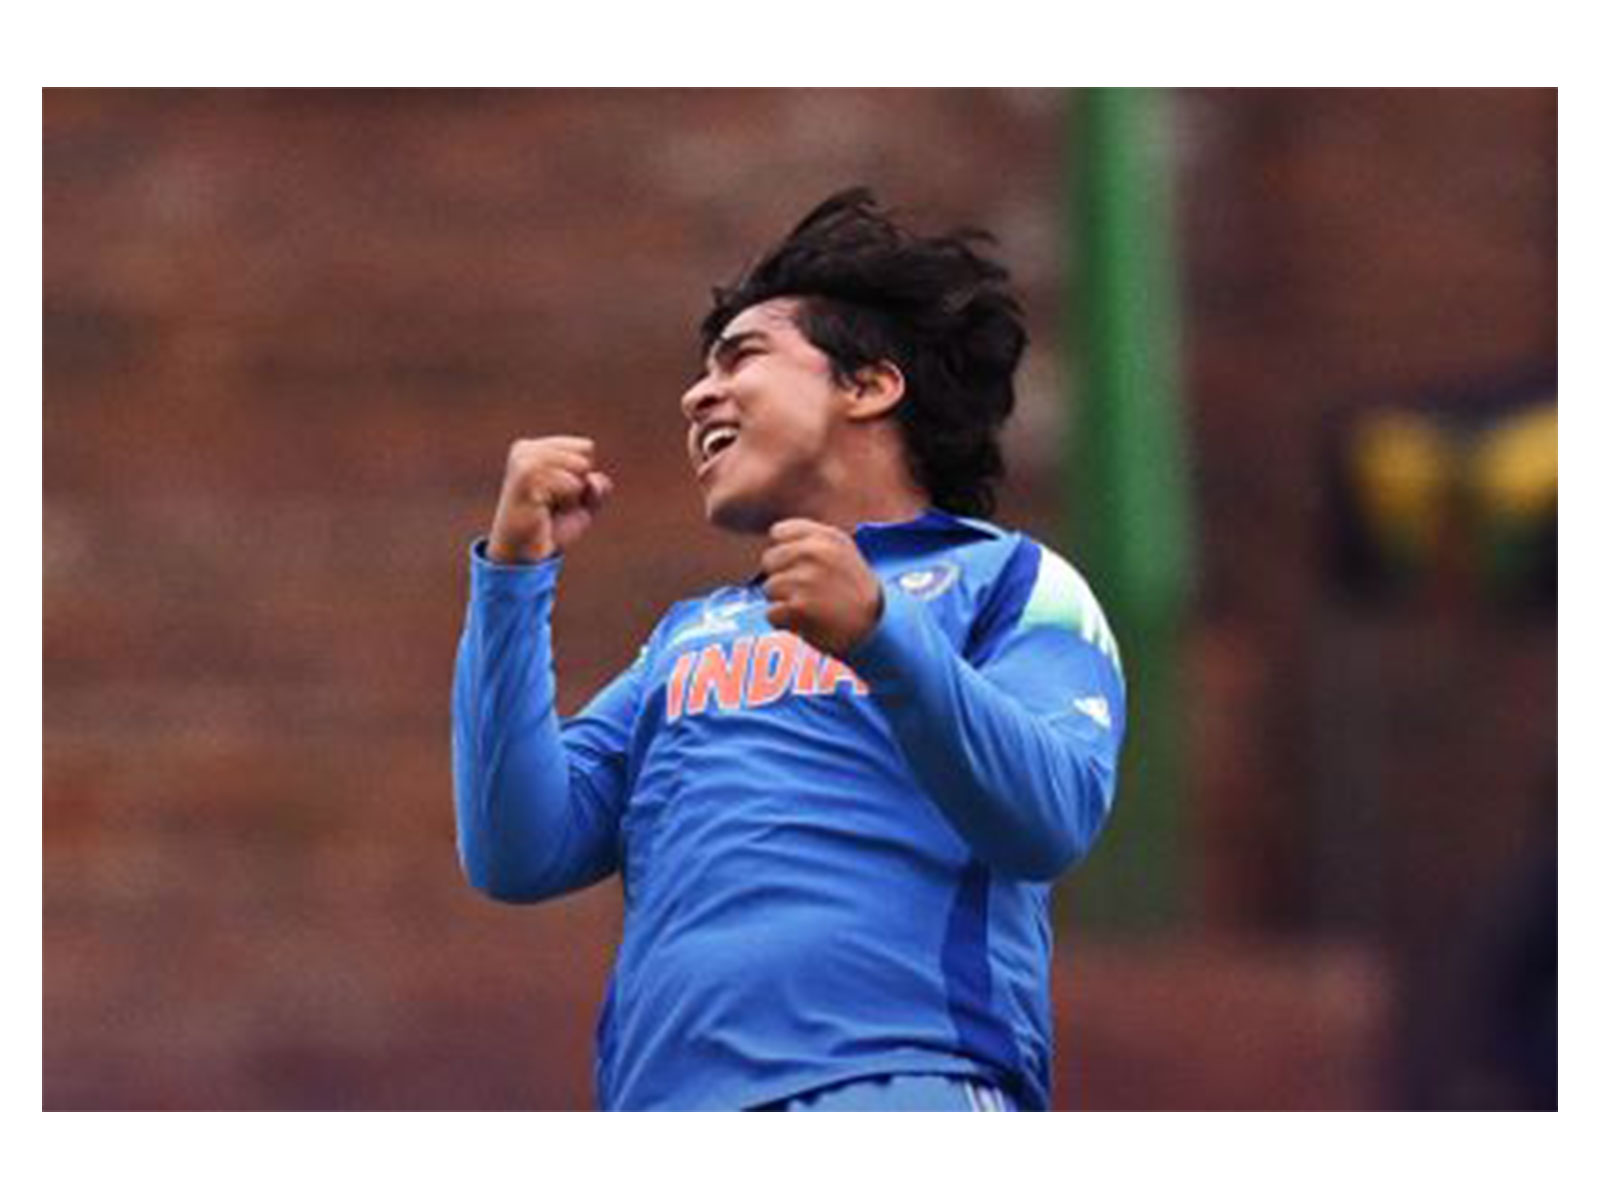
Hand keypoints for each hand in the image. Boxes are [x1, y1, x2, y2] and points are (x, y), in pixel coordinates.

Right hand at [486, 436, 612, 563]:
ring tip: (550, 507)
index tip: (560, 496)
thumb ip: (598, 487)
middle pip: (584, 457)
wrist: (525, 554)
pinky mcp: (525, 478)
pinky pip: (571, 482)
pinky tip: (546, 509)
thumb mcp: (585, 505)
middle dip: (580, 485)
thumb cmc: (552, 526)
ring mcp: (523, 462)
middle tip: (554, 505)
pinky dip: (568, 499)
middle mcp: (524, 450)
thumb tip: (591, 480)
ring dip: (573, 495)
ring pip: (579, 467)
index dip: (583, 477)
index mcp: (535, 449)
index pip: (586, 448)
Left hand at [761, 519, 883, 658]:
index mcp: (825, 536)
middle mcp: (815, 552)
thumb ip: (811, 541)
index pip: (778, 532)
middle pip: (769, 560)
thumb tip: (774, 537)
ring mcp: (806, 579)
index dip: (784, 552)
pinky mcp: (799, 606)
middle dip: (782, 577)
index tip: (800, 567)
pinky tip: (806, 621)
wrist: (874, 629)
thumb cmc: (853, 592)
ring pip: (769, 588)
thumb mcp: (842, 553)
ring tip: (810, 606)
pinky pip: (771, 613)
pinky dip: (784, 622)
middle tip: (807, 591)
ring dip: (783, 601)